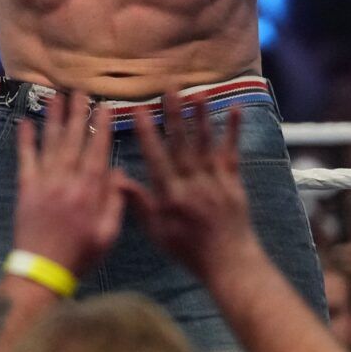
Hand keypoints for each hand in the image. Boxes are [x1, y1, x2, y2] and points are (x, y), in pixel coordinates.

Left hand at [10, 91, 134, 276]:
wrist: (42, 272)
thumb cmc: (79, 256)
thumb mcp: (108, 234)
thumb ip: (114, 202)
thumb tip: (117, 173)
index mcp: (89, 192)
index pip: (97, 152)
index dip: (101, 128)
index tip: (104, 107)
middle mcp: (67, 182)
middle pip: (73, 140)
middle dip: (77, 114)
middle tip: (80, 91)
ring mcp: (44, 183)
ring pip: (50, 144)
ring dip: (53, 118)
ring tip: (55, 96)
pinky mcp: (25, 189)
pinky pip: (25, 159)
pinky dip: (25, 140)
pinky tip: (25, 122)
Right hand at [126, 99, 262, 283]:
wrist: (228, 262)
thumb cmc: (187, 249)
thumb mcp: (156, 232)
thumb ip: (139, 203)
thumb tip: (116, 179)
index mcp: (172, 197)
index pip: (156, 159)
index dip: (147, 134)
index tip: (138, 111)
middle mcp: (193, 185)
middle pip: (182, 145)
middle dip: (175, 116)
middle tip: (170, 89)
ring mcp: (216, 182)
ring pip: (207, 145)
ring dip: (201, 117)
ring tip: (197, 93)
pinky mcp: (234, 182)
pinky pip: (232, 153)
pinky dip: (233, 131)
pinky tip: (234, 109)